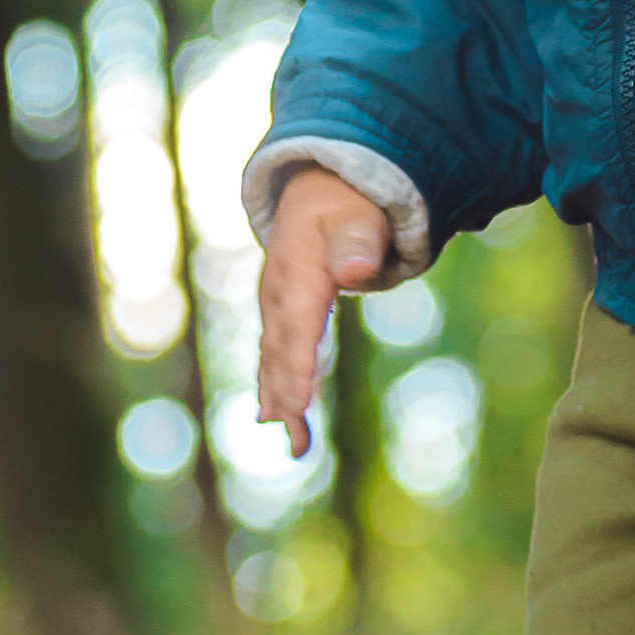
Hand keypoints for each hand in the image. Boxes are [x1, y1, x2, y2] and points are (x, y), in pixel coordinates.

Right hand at [257, 165, 391, 456]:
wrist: (316, 189)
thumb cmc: (345, 205)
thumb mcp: (358, 214)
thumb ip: (359, 242)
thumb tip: (354, 271)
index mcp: (298, 269)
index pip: (298, 324)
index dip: (297, 364)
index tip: (297, 403)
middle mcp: (279, 292)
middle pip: (281, 349)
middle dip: (286, 394)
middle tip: (296, 436)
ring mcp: (276, 305)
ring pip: (275, 359)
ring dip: (282, 401)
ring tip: (296, 444)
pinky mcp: (282, 316)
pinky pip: (277, 356)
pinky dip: (278, 387)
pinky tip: (279, 419)